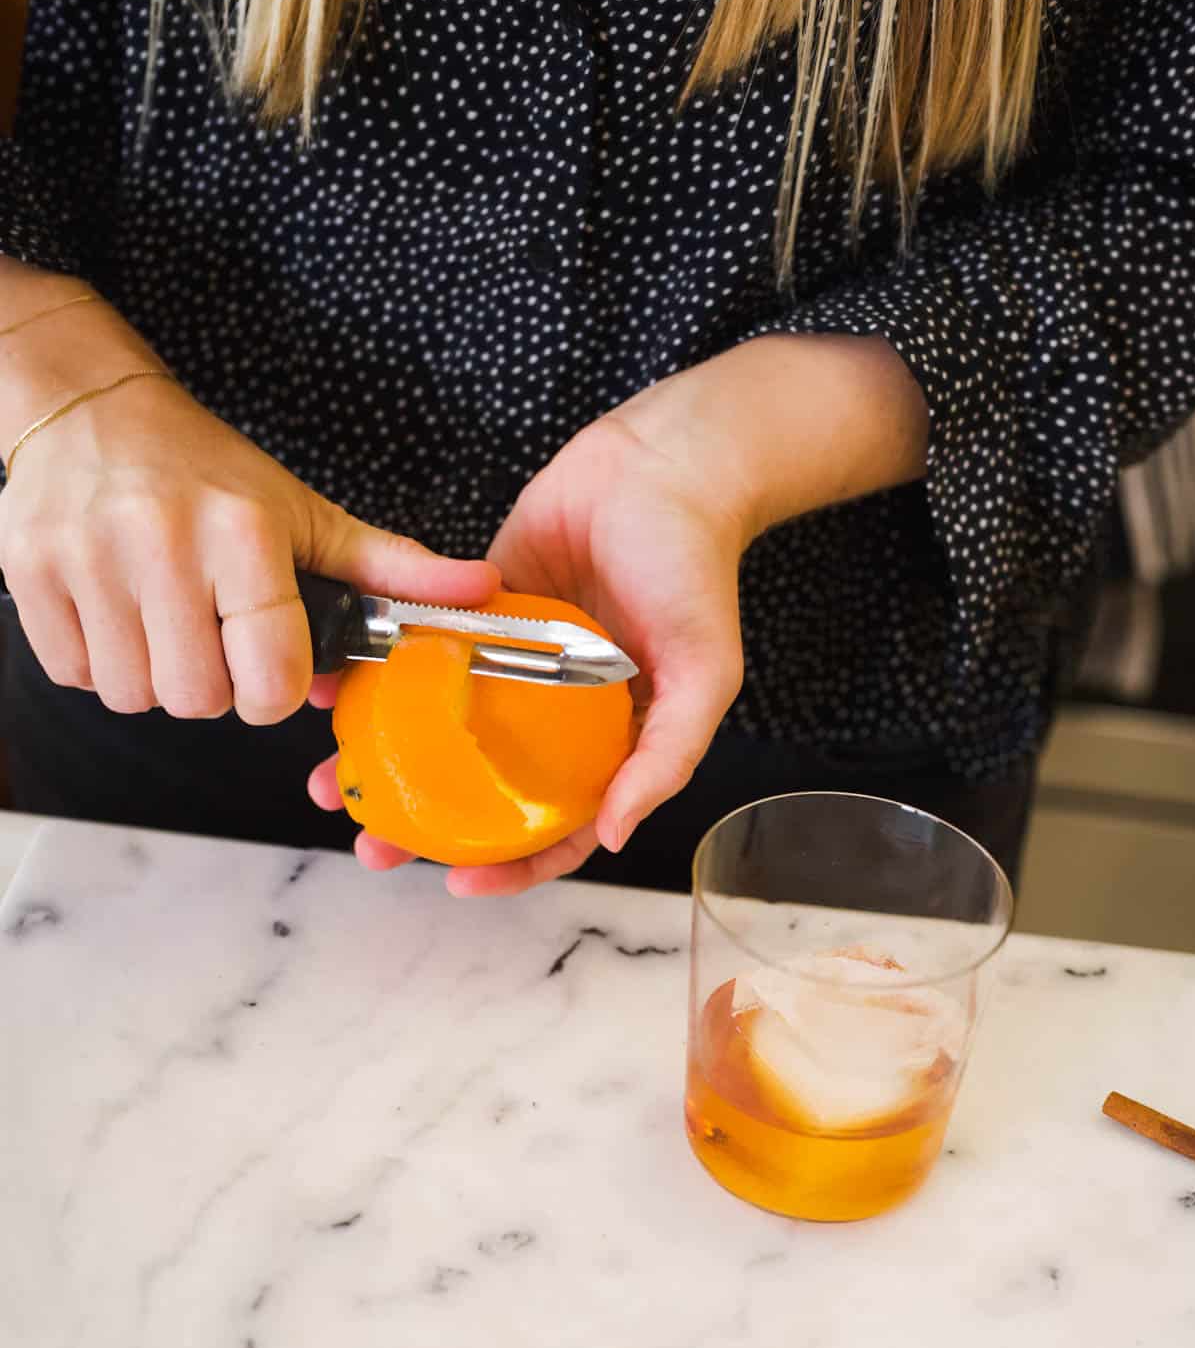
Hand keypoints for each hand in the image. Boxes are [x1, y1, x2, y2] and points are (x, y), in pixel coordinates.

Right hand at [0, 372, 496, 722]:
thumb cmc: (205, 472)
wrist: (88, 408)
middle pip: (197, 698)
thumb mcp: (304, 511)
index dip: (273, 692)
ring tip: (164, 624)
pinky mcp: (27, 573)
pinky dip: (98, 665)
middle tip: (212, 642)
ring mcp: (86, 560)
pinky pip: (72, 676)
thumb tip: (477, 590)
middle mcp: (161, 543)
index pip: (269, 673)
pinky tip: (118, 617)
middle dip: (212, 688)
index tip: (268, 672)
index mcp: (241, 532)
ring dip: (154, 680)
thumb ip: (390, 567)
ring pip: (133, 695)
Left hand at [307, 333, 926, 890]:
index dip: (513, 868)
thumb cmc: (694, 571)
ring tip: (336, 781)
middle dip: (426, 828)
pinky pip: (425, 658)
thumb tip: (616, 837)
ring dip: (389, 760)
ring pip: (443, 733)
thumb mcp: (704, 674)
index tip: (457, 883)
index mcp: (610, 744)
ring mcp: (512, 668)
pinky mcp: (477, 615)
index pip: (559, 829)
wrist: (661, 464)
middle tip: (374, 843)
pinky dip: (384, 681)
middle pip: (484, 792)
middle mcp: (555, 717)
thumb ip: (666, 758)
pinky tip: (340, 697)